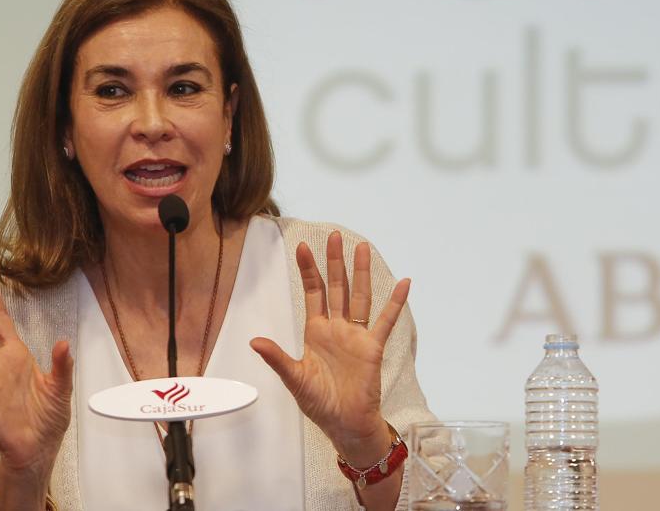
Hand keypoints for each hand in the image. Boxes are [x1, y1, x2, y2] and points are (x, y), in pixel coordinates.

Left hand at [250, 232, 410, 464]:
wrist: (345, 423)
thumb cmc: (320, 403)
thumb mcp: (295, 379)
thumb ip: (277, 358)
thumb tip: (255, 341)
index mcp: (316, 332)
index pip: (313, 293)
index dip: (309, 271)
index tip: (303, 248)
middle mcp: (337, 328)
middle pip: (337, 287)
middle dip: (335, 262)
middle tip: (334, 236)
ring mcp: (356, 335)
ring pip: (360, 296)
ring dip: (362, 272)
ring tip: (363, 247)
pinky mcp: (373, 347)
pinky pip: (386, 321)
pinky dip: (395, 302)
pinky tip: (404, 283)